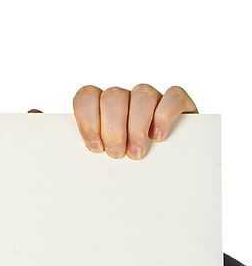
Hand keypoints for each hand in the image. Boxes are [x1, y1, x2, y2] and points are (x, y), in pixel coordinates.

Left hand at [71, 84, 197, 159]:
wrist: (172, 171)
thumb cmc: (130, 163)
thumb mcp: (109, 155)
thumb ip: (96, 149)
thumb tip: (86, 158)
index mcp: (103, 105)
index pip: (87, 96)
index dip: (88, 120)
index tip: (95, 147)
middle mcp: (127, 97)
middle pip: (113, 96)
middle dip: (113, 129)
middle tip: (117, 154)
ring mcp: (153, 97)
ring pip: (142, 94)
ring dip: (137, 126)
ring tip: (136, 152)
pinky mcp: (180, 102)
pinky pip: (173, 96)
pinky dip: (164, 115)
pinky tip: (158, 136)